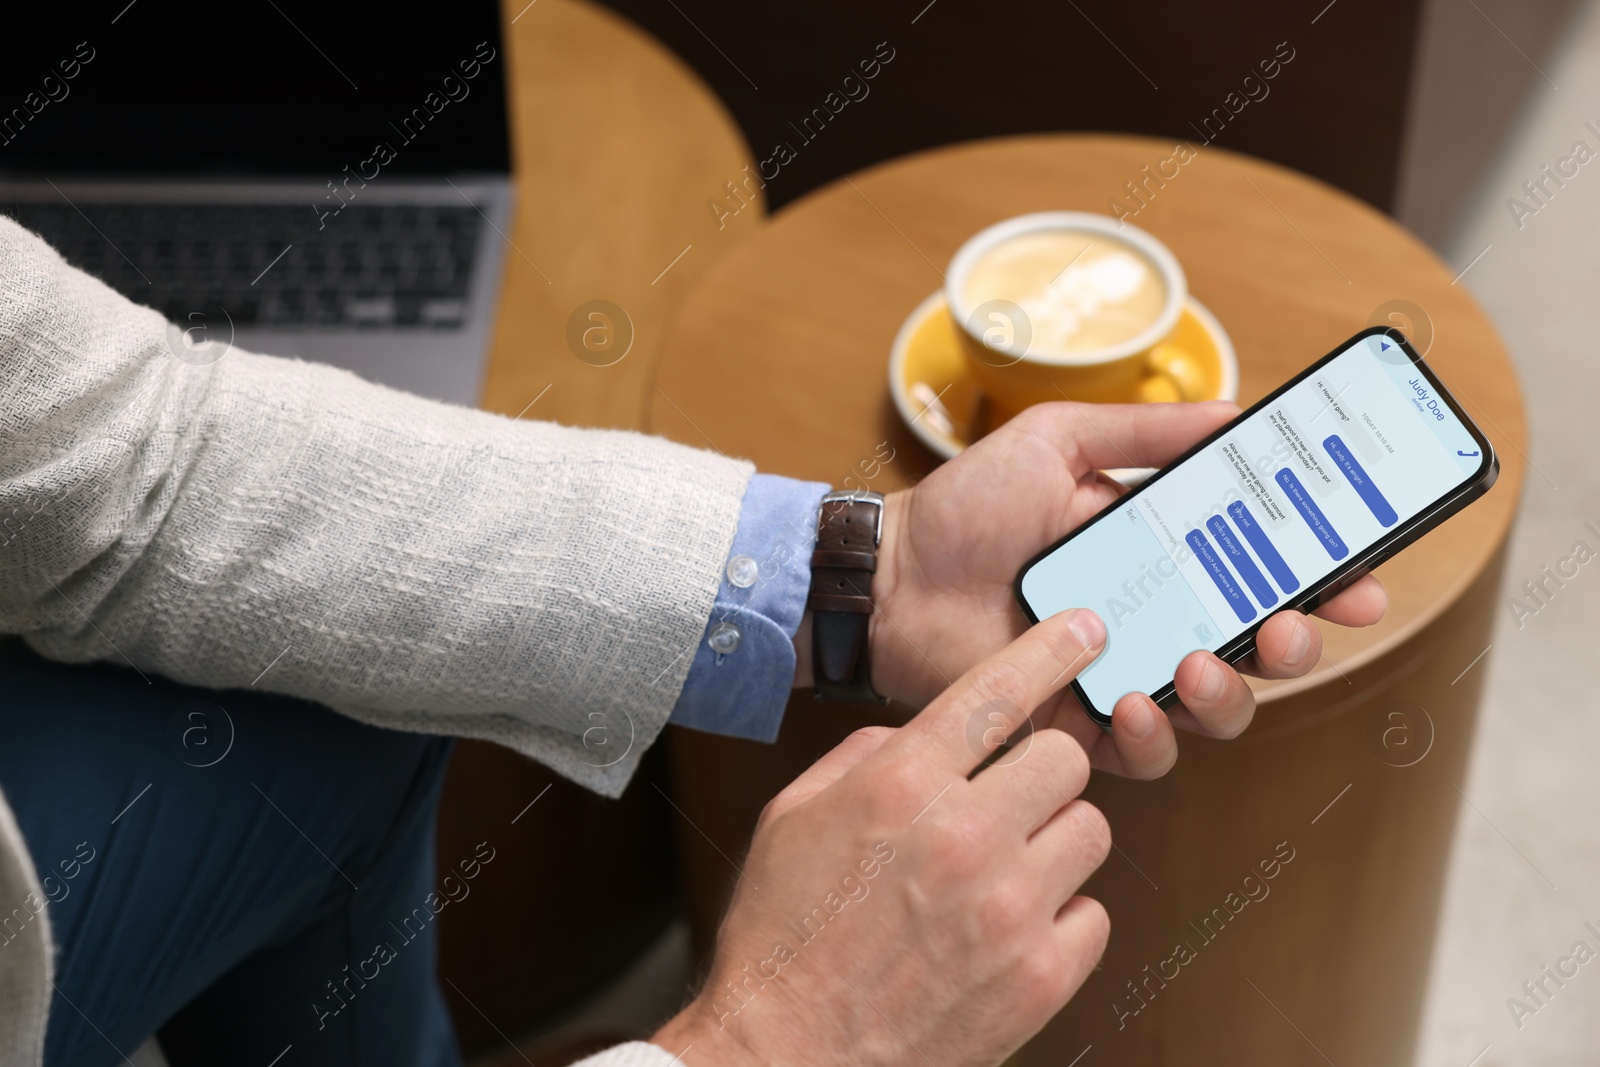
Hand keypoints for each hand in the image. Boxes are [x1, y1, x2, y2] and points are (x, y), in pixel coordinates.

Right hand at [654, 610, 1112, 1066]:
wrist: (789, 1057)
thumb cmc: (783, 940)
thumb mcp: (792, 819)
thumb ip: (863, 758)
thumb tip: (917, 737)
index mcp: (900, 785)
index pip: (997, 692)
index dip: (1050, 650)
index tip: (1084, 630)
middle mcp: (964, 836)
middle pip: (1066, 759)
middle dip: (1040, 771)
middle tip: (1009, 799)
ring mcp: (1010, 909)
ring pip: (1091, 831)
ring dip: (1053, 842)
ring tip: (1005, 871)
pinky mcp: (1041, 977)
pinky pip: (1094, 915)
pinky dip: (1060, 918)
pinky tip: (1010, 931)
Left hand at [866, 401, 1387, 777]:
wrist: (890, 573)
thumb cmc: (967, 508)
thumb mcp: (1058, 441)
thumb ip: (1144, 434)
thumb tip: (1235, 413)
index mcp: (1165, 553)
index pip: (1266, 571)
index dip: (1324, 580)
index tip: (1363, 579)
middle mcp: (1157, 619)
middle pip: (1262, 648)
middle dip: (1296, 643)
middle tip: (1290, 624)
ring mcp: (1123, 676)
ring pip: (1217, 709)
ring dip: (1231, 693)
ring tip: (1202, 664)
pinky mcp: (1080, 726)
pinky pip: (1143, 753)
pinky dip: (1154, 735)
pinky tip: (1138, 703)